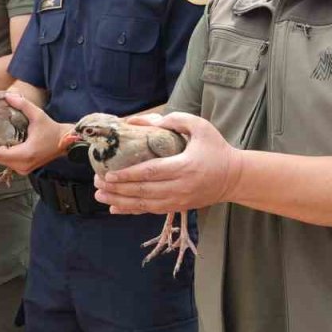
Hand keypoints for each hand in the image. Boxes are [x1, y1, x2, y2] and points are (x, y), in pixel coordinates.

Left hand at [0, 92, 71, 175]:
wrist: (64, 143)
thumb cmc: (52, 130)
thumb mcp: (38, 115)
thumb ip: (22, 104)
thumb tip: (7, 96)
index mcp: (24, 154)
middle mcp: (22, 165)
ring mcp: (23, 169)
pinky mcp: (23, 169)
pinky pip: (6, 161)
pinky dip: (1, 152)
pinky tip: (1, 141)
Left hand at [94, 112, 242, 214]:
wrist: (234, 177)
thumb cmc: (217, 149)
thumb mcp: (201, 127)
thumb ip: (176, 120)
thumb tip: (149, 121)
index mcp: (184, 167)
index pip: (150, 173)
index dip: (127, 175)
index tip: (108, 174)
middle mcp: (180, 187)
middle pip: (143, 191)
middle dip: (117, 189)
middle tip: (97, 183)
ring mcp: (179, 200)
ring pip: (144, 204)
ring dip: (120, 201)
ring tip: (100, 196)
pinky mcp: (178, 207)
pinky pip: (151, 211)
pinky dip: (131, 211)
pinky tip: (115, 209)